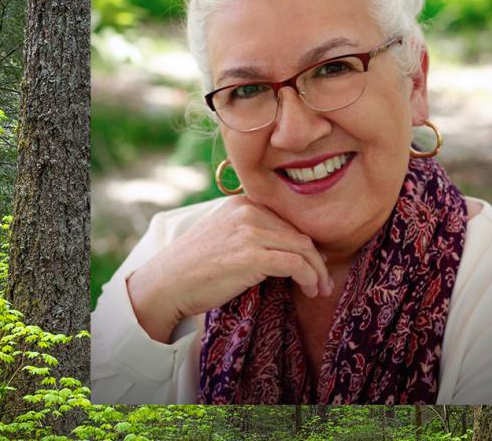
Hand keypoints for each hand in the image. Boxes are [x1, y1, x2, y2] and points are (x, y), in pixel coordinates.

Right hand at [126, 196, 332, 342]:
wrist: (166, 283)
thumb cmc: (194, 265)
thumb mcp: (224, 234)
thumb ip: (251, 231)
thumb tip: (288, 248)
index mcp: (242, 202)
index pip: (287, 220)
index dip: (305, 243)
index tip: (315, 262)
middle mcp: (248, 211)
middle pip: (298, 232)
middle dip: (316, 259)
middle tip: (324, 280)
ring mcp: (249, 231)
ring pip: (302, 247)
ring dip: (317, 271)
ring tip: (319, 289)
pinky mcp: (251, 255)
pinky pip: (295, 264)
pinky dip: (309, 277)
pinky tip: (310, 290)